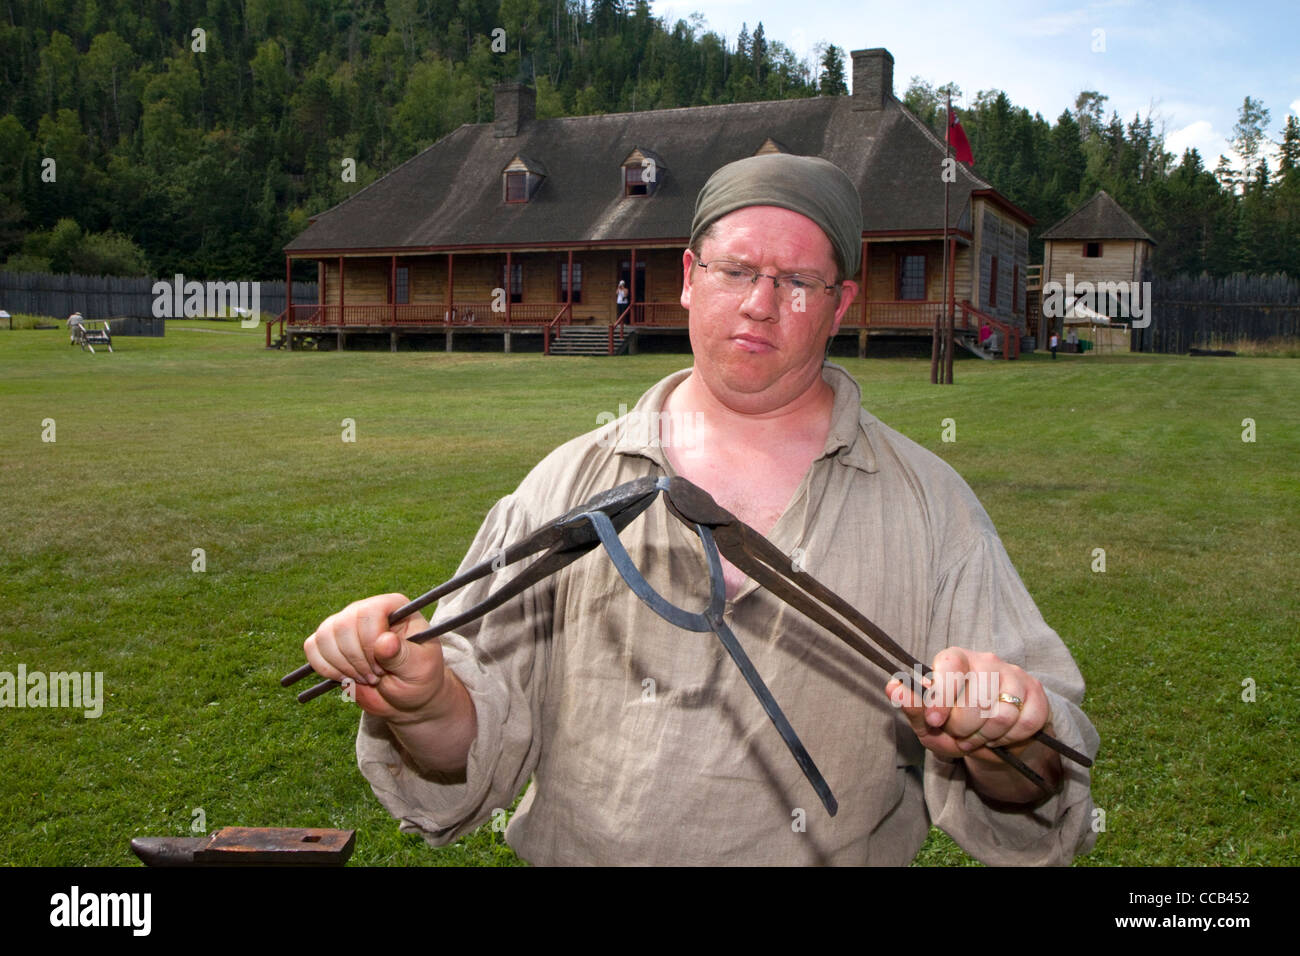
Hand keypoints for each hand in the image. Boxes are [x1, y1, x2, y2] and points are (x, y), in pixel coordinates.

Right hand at [303, 593, 450, 724]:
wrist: (406, 696)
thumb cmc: (418, 677)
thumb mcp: (419, 668)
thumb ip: (403, 654)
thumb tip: (384, 641)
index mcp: (393, 606)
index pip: (368, 613)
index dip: (369, 644)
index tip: (383, 669)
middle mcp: (366, 609)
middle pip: (342, 625)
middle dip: (355, 659)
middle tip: (375, 677)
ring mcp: (346, 624)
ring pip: (324, 636)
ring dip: (341, 666)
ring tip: (363, 678)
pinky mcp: (330, 643)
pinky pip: (312, 648)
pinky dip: (325, 668)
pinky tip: (346, 678)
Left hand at [885, 647, 1059, 800]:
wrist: (994, 740)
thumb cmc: (954, 727)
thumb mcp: (929, 724)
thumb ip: (913, 707)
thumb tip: (893, 687)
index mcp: (954, 659)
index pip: (950, 668)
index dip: (941, 697)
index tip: (934, 721)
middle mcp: (985, 660)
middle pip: (974, 700)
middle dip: (963, 728)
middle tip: (960, 735)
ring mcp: (1013, 674)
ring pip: (1001, 714)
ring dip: (987, 737)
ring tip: (978, 737)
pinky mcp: (1036, 692)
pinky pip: (1025, 722)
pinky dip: (1011, 738)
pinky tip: (1002, 736)